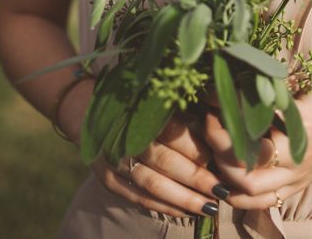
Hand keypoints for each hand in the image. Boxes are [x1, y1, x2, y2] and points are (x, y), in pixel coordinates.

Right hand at [92, 113, 231, 218]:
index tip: (222, 161)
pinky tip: (187, 212)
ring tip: (210, 207)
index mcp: (141, 112)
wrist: (89, 111)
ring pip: (153, 185)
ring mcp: (114, 161)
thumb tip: (217, 137)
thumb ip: (184, 115)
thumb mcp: (158, 100)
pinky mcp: (108, 180)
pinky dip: (165, 207)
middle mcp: (126, 137)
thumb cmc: (137, 104)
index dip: (199, 150)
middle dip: (197, 179)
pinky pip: (140, 199)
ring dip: (184, 199)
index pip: (174, 134)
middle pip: (166, 163)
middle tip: (222, 190)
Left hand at [202, 82, 311, 210]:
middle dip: (219, 149)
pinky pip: (264, 202)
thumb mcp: (305, 82)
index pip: (252, 130)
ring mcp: (297, 177)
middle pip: (246, 169)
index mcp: (299, 126)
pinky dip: (240, 197)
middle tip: (208, 126)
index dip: (226, 120)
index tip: (212, 105)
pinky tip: (224, 183)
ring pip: (252, 191)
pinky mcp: (297, 186)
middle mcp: (297, 157)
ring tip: (213, 151)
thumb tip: (232, 78)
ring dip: (225, 175)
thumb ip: (271, 85)